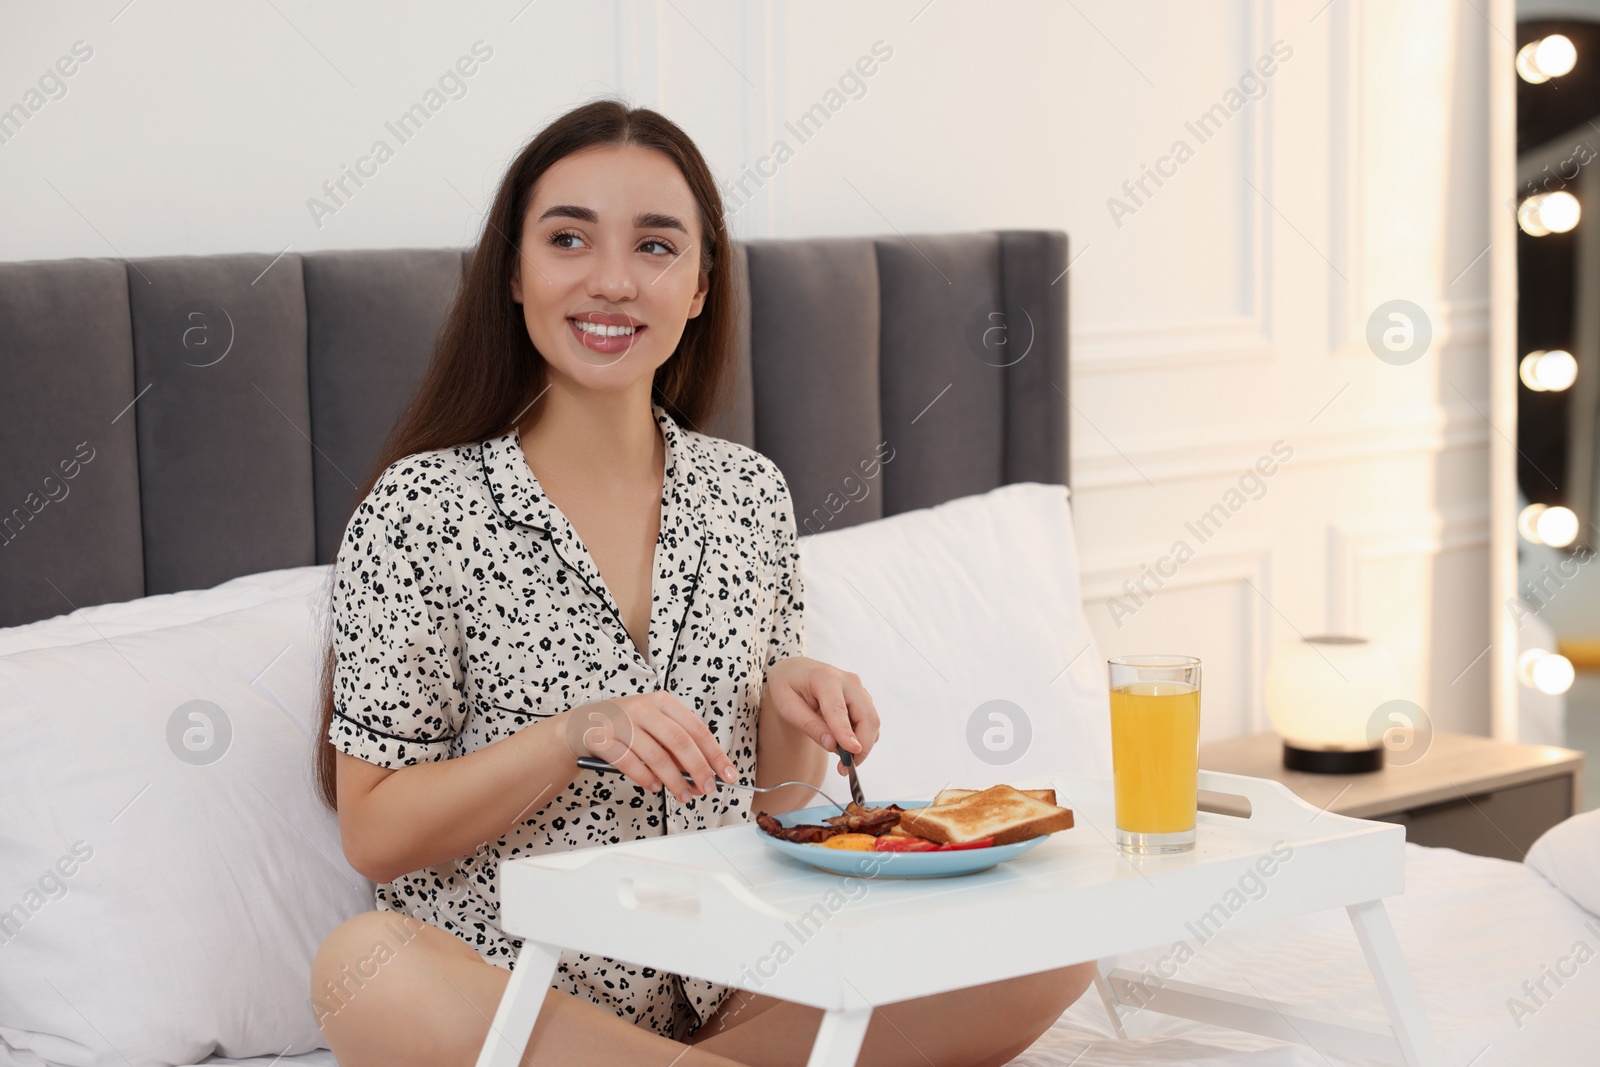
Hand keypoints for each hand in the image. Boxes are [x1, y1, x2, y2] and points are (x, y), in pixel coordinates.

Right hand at [564, 691, 736, 803]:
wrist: (581, 725)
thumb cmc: (624, 727)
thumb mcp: (654, 728)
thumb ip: (677, 747)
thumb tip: (704, 774)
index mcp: (662, 702)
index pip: (696, 728)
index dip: (715, 753)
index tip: (727, 774)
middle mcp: (643, 708)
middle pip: (679, 741)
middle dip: (698, 769)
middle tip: (707, 789)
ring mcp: (621, 722)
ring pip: (655, 754)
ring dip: (673, 780)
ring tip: (683, 795)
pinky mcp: (601, 738)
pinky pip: (628, 762)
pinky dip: (644, 777)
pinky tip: (653, 786)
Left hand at [762, 657, 880, 773]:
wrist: (795, 670)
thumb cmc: (788, 685)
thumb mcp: (787, 706)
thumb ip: (809, 725)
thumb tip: (832, 745)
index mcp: (824, 678)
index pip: (838, 709)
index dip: (846, 732)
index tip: (852, 752)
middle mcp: (847, 681)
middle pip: (867, 716)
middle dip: (862, 745)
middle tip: (845, 767)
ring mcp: (857, 688)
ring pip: (871, 720)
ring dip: (863, 743)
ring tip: (841, 758)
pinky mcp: (862, 696)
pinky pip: (868, 720)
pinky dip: (861, 736)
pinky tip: (843, 742)